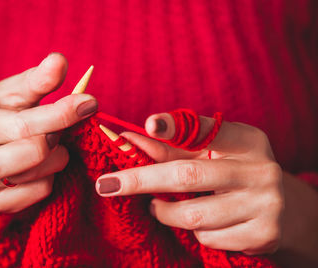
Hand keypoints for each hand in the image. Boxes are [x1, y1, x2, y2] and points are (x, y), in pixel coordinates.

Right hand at [0, 53, 97, 213]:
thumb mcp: (14, 93)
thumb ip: (38, 80)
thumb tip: (59, 59)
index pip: (23, 124)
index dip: (61, 114)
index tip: (90, 103)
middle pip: (33, 154)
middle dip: (56, 140)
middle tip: (55, 131)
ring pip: (40, 176)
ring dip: (55, 159)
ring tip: (45, 145)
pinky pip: (39, 193)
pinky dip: (49, 178)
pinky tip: (38, 167)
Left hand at [96, 112, 284, 254]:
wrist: (283, 210)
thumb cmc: (232, 173)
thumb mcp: (210, 155)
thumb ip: (171, 148)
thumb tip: (127, 139)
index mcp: (245, 141)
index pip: (205, 131)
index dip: (175, 127)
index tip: (149, 125)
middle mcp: (260, 169)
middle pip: (187, 176)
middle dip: (140, 180)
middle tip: (106, 185)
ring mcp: (265, 203)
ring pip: (193, 215)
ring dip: (166, 213)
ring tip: (160, 206)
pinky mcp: (263, 234)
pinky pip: (209, 238)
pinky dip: (194, 232)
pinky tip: (200, 223)